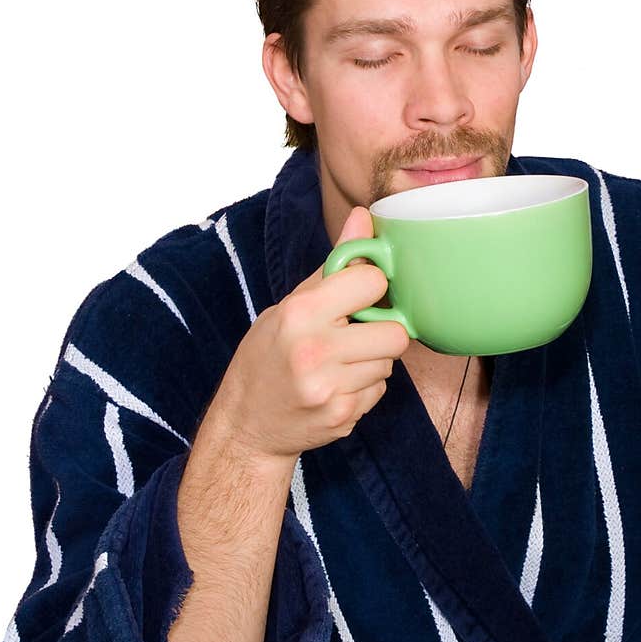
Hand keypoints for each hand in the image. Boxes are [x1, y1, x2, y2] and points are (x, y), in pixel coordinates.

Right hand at [207, 206, 409, 463]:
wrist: (245, 425)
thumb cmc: (266, 357)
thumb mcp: (289, 304)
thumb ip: (333, 265)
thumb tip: (366, 217)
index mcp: (300, 313)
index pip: (372, 281)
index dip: (370, 286)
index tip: (358, 294)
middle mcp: (315, 351)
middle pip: (395, 333)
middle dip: (381, 331)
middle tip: (355, 334)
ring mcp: (330, 388)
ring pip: (389, 363)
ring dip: (372, 360)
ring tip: (340, 362)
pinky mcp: (342, 416)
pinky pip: (379, 390)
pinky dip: (364, 386)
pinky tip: (337, 385)